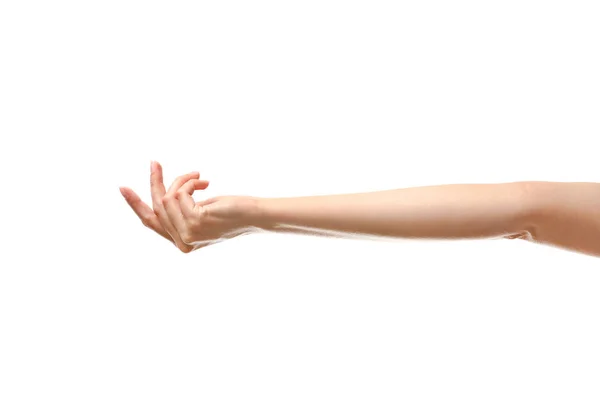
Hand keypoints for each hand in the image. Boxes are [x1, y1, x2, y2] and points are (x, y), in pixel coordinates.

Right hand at [119, 161, 258, 252]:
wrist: (255, 215)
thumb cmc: (232, 211)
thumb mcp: (201, 211)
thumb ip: (182, 210)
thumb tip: (165, 195)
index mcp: (182, 243)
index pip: (152, 223)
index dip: (136, 205)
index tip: (123, 187)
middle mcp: (182, 243)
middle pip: (156, 207)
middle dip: (155, 182)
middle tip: (154, 162)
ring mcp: (188, 234)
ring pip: (168, 197)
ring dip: (183, 181)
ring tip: (199, 177)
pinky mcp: (195, 222)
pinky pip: (180, 193)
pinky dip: (190, 182)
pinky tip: (205, 182)